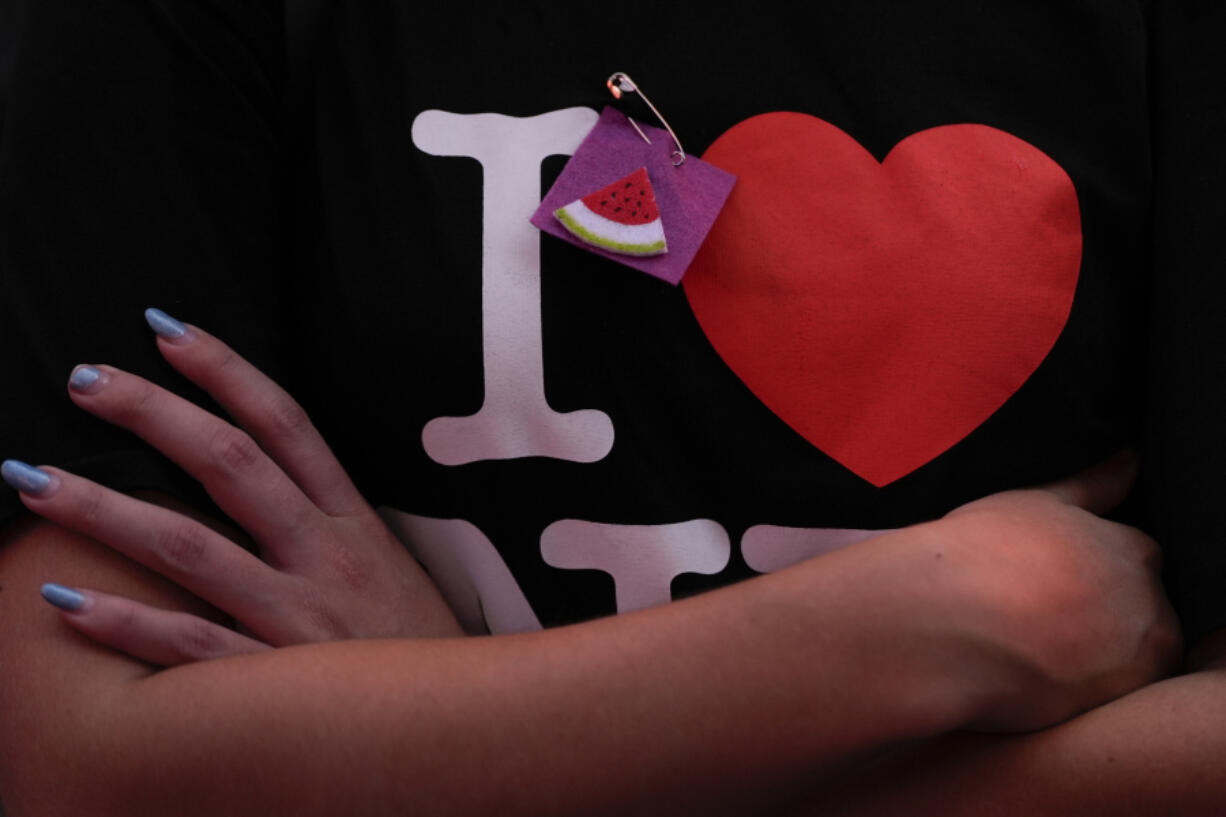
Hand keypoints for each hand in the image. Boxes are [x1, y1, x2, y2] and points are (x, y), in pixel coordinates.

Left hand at [4, 309, 461, 666]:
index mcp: (353, 518)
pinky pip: (190, 645)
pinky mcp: (276, 678)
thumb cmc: (417, 642)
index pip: (286, 423)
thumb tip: (264, 476)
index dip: (224, 371)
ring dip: (103, 510)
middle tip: (84, 379)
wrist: (465, 722)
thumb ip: (328, 520)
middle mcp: (325, 553)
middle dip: (152, 412)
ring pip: (190, 546)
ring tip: (33, 481)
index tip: (167, 330)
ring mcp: (298, 614)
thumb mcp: (389, 563)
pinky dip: (125, 623)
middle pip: (230, 462)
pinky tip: (64, 602)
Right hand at [923, 454, 1180, 730]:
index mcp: (1129, 548)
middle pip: (1141, 610)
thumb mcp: (1034, 502)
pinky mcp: (1114, 704)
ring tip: (1035, 649)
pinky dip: (1079, 690)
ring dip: (1098, 656)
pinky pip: (1106, 698)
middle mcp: (1146, 601)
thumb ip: (1091, 484)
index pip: (1137, 558)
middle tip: (1042, 616)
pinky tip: (1034, 677)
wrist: (945, 623)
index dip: (1095, 571)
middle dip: (1105, 614)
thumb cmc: (980, 553)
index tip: (1057, 580)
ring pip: (1129, 658)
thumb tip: (1131, 458)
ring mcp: (1135, 657)